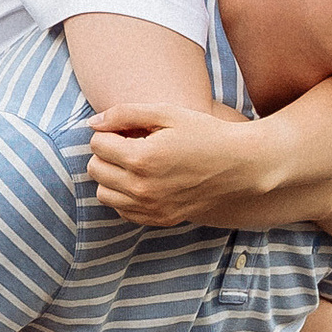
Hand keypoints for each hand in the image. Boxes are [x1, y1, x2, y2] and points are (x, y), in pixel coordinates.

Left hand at [86, 101, 258, 227]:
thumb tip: (92, 123)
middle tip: (131, 144)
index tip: (129, 130)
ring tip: (135, 164)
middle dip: (107, 153)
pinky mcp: (159, 219)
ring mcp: (150, 207)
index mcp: (142, 158)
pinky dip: (124, 196)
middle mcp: (142, 188)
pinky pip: (122, 211)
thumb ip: (124, 113)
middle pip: (95, 169)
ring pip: (103, 193)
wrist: (240, 165)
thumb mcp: (167, 113)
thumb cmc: (205, 133)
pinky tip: (144, 181)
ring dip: (111, 176)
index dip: (109, 132)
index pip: (97, 144)